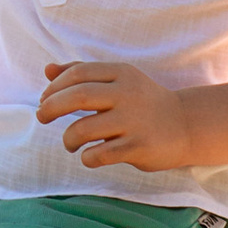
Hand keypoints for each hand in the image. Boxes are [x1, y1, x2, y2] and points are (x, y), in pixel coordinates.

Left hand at [39, 60, 194, 172]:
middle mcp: (127, 94)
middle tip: (41, 117)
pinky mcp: (138, 146)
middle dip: (51, 107)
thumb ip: (83, 74)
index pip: (78, 73)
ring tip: (70, 143)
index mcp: (121, 74)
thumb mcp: (118, 81)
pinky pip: (100, 154)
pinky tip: (89, 156)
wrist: (186, 125)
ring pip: (83, 129)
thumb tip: (47, 70)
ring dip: (68, 138)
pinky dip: (87, 157)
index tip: (45, 99)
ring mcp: (134, 121)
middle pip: (77, 96)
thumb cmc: (143, 102)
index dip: (54, 86)